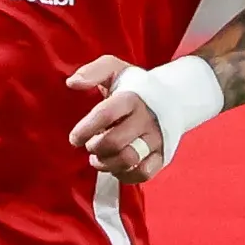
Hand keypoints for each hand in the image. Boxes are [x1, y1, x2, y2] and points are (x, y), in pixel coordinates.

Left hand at [64, 56, 167, 183]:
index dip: (85, 129)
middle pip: (114, 142)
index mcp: (132, 97)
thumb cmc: (134, 86)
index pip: (105, 115)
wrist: (173, 97)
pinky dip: (125, 175)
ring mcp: (156, 139)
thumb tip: (71, 83)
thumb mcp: (114, 68)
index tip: (75, 138)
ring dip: (106, 163)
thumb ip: (92, 72)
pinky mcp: (162, 155)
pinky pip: (143, 173)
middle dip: (94, 147)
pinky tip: (115, 167)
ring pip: (128, 160)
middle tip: (91, 145)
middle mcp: (146, 119)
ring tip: (99, 158)